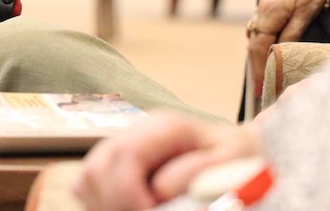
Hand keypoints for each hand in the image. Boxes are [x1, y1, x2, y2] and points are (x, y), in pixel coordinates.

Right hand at [72, 111, 261, 210]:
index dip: (129, 198)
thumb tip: (158, 189)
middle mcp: (134, 133)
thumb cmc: (243, 161)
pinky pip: (88, 190)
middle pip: (96, 170)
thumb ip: (199, 174)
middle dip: (114, 205)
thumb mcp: (236, 163)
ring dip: (106, 205)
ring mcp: (118, 149)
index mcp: (165, 127)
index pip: (124, 157)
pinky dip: (103, 205)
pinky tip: (132, 208)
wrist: (241, 159)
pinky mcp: (111, 170)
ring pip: (86, 181)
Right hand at [247, 0, 327, 100]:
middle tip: (260, 87)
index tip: (259, 87)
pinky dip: (260, 42)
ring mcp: (262, 6)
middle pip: (253, 43)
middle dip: (255, 66)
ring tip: (264, 74)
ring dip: (257, 55)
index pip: (258, 47)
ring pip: (254, 36)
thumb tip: (279, 53)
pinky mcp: (267, 4)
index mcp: (270, 12)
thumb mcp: (307, 13)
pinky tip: (266, 51)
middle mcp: (261, 10)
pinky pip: (259, 28)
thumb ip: (291, 33)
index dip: (258, 69)